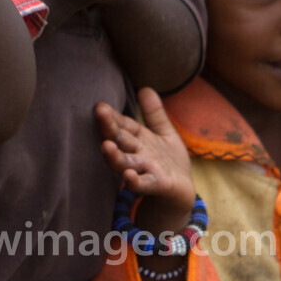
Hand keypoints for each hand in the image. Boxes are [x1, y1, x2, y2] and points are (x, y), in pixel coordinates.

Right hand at [96, 87, 195, 231]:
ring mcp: (146, 170)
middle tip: (99, 112)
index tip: (100, 105)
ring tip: (106, 146)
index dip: (112, 116)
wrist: (182, 193)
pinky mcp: (158, 185)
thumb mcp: (164, 133)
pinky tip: (129, 177)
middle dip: (109, 127)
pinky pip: (145, 184)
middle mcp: (137, 154)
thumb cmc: (168, 161)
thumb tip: (145, 87)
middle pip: (120, 139)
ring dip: (115, 156)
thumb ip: (154, 113)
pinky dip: (136, 181)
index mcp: (138, 139)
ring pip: (126, 162)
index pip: (123, 125)